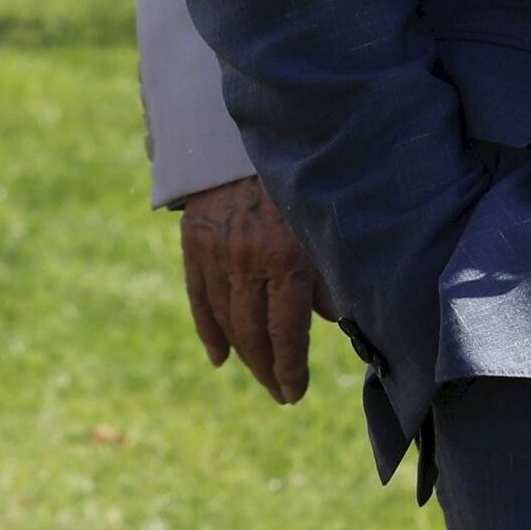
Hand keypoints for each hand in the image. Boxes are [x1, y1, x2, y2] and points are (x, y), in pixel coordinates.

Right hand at [179, 177, 320, 403]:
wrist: (249, 136)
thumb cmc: (302, 182)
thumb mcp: (325, 224)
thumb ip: (330, 273)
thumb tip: (335, 318)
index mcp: (285, 257)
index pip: (285, 332)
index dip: (290, 369)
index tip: (294, 393)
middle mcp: (247, 259)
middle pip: (254, 333)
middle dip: (268, 370)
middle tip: (281, 393)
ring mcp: (217, 252)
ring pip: (226, 321)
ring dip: (243, 356)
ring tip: (260, 376)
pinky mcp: (195, 242)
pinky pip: (198, 299)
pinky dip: (210, 332)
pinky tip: (220, 358)